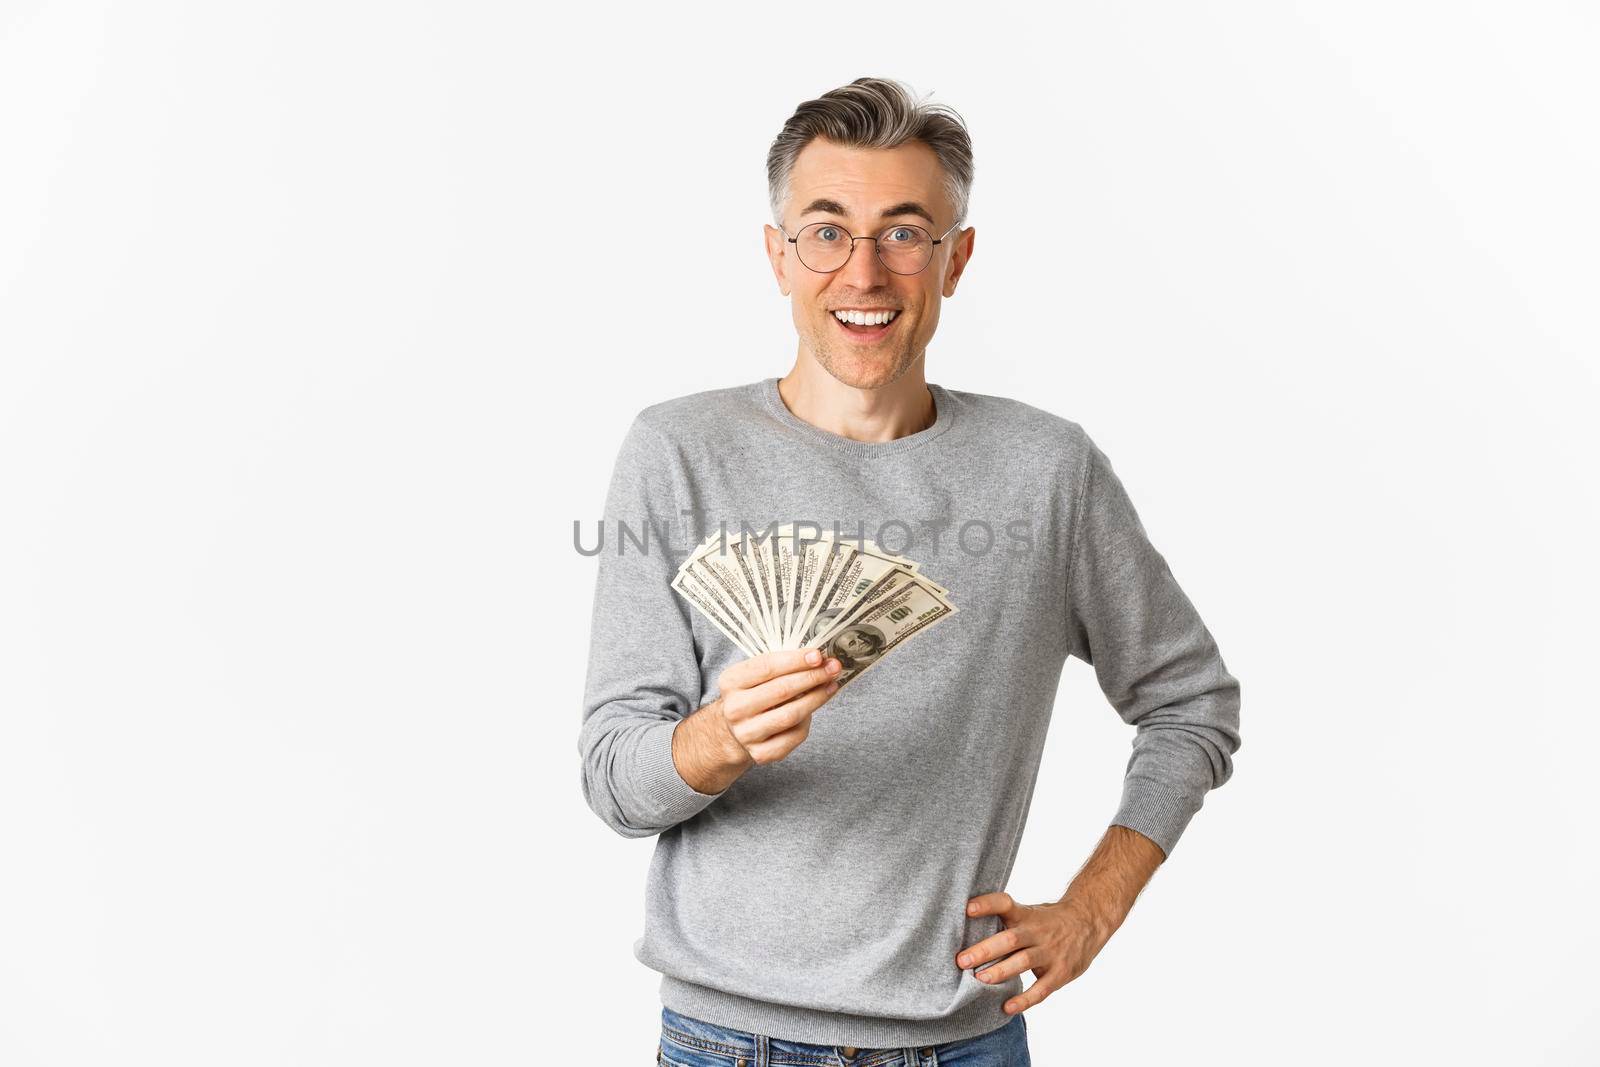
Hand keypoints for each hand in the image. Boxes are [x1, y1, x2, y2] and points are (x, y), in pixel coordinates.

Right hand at [714, 648, 842, 765]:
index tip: (818, 655)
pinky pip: (795, 735)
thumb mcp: (755, 675)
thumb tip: (819, 659)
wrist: (734, 731)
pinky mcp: (761, 753)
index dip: (796, 660)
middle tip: (833, 667)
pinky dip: (807, 721)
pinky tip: (812, 710)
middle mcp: (734, 709)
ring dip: (817, 698)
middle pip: (782, 690)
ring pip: (791, 715)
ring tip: (831, 685)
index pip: (767, 667)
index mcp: (730, 682)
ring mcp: (746, 734)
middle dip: (813, 677)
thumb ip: (782, 665)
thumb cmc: (753, 694)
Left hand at [956, 892, 1114, 1015]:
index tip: (968, 908)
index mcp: (1026, 915)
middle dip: (985, 950)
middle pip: (1010, 939)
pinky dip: (1024, 1000)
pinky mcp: (1061, 972)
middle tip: (962, 960)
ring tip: (979, 980)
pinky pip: (1041, 989)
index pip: (1005, 904)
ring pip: (1023, 962)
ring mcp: (1050, 952)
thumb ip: (1006, 920)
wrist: (1089, 922)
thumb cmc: (1048, 920)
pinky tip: (1007, 1007)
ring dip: (1000, 972)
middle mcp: (1037, 932)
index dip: (987, 904)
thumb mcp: (1030, 912)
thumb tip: (965, 927)